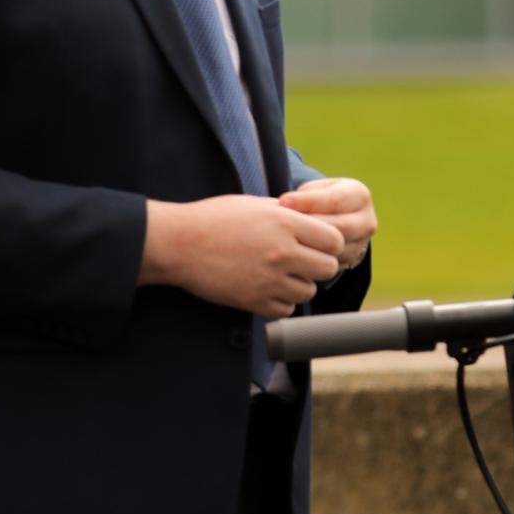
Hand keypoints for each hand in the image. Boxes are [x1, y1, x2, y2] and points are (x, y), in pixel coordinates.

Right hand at [141, 196, 342, 318]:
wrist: (179, 244)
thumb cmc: (213, 219)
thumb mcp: (254, 204)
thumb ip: (287, 214)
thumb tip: (312, 220)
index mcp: (285, 222)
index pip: (334, 240)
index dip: (329, 243)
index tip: (316, 243)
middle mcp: (282, 251)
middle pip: (328, 267)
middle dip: (318, 264)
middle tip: (301, 260)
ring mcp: (269, 279)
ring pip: (309, 290)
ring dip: (300, 284)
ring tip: (280, 273)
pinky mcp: (254, 301)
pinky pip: (287, 308)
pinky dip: (282, 301)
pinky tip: (267, 287)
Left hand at [278, 177, 375, 272]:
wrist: (333, 219)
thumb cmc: (319, 199)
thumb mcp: (314, 190)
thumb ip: (305, 196)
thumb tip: (286, 205)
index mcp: (359, 195)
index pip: (335, 200)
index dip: (308, 201)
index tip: (283, 201)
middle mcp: (366, 220)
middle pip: (339, 228)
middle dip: (310, 227)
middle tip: (284, 224)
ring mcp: (361, 243)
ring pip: (335, 248)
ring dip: (310, 244)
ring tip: (288, 237)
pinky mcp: (351, 261)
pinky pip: (330, 262)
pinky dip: (312, 257)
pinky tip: (295, 250)